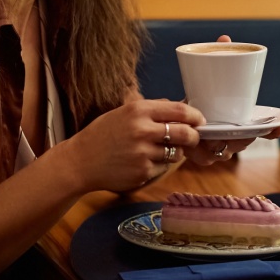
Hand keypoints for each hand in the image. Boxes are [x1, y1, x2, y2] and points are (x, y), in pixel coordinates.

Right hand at [57, 98, 205, 192]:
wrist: (80, 161)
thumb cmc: (103, 134)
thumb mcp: (123, 112)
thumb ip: (152, 109)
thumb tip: (180, 107)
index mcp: (138, 111)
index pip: (179, 110)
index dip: (195, 115)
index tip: (199, 120)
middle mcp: (142, 131)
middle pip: (185, 133)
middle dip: (194, 136)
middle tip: (193, 137)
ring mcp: (143, 153)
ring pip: (176, 153)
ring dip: (175, 152)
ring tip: (160, 150)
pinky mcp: (143, 172)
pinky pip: (163, 168)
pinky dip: (159, 165)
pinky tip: (143, 161)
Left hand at [168, 33, 279, 165]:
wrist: (175, 118)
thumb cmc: (199, 97)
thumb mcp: (209, 78)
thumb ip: (219, 60)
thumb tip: (225, 38)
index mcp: (243, 122)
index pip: (265, 129)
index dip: (275, 129)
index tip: (279, 127)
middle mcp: (235, 139)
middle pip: (246, 142)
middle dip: (244, 138)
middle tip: (239, 130)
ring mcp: (219, 150)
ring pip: (227, 152)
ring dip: (223, 146)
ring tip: (215, 137)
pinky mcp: (200, 156)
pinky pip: (205, 158)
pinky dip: (201, 153)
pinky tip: (196, 147)